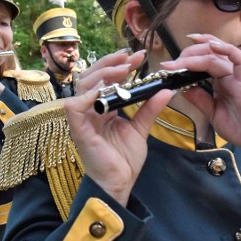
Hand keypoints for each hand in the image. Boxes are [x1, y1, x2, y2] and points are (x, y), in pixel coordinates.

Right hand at [64, 49, 173, 206]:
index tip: (138, 57)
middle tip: (131, 57)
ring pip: (82, 86)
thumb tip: (166, 90)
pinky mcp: (77, 130)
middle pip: (91, 77)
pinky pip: (74, 106)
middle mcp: (89, 110)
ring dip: (103, 74)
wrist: (119, 183)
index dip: (120, 65)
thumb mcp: (140, 128)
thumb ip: (149, 108)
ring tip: (124, 69)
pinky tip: (106, 89)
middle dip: (111, 63)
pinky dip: (89, 95)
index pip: (106, 79)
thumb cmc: (124, 160)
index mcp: (102, 108)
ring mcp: (82, 119)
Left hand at [160, 35, 240, 169]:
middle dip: (186, 55)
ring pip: (217, 55)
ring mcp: (237, 76)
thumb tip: (183, 87)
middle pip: (207, 54)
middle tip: (169, 65)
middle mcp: (228, 74)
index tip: (167, 66)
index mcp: (220, 81)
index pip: (202, 61)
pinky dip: (226, 50)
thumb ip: (201, 100)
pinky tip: (212, 45)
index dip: (185, 60)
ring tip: (179, 61)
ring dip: (195, 55)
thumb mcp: (214, 114)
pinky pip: (238, 60)